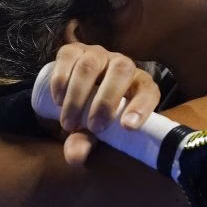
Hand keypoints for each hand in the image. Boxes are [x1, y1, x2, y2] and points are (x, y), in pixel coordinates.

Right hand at [48, 43, 160, 166]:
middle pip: (121, 70)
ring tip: (68, 123)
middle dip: (106, 101)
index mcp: (139, 85)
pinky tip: (58, 100)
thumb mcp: (94, 132)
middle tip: (92, 127)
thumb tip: (74, 157)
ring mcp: (98, 54)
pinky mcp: (74, 49)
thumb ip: (86, 143)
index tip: (128, 127)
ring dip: (77, 96)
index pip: (148, 91)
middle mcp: (122, 64)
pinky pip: (68, 57)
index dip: (141, 106)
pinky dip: (61, 80)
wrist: (74, 90)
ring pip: (90, 66)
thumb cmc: (93, 115)